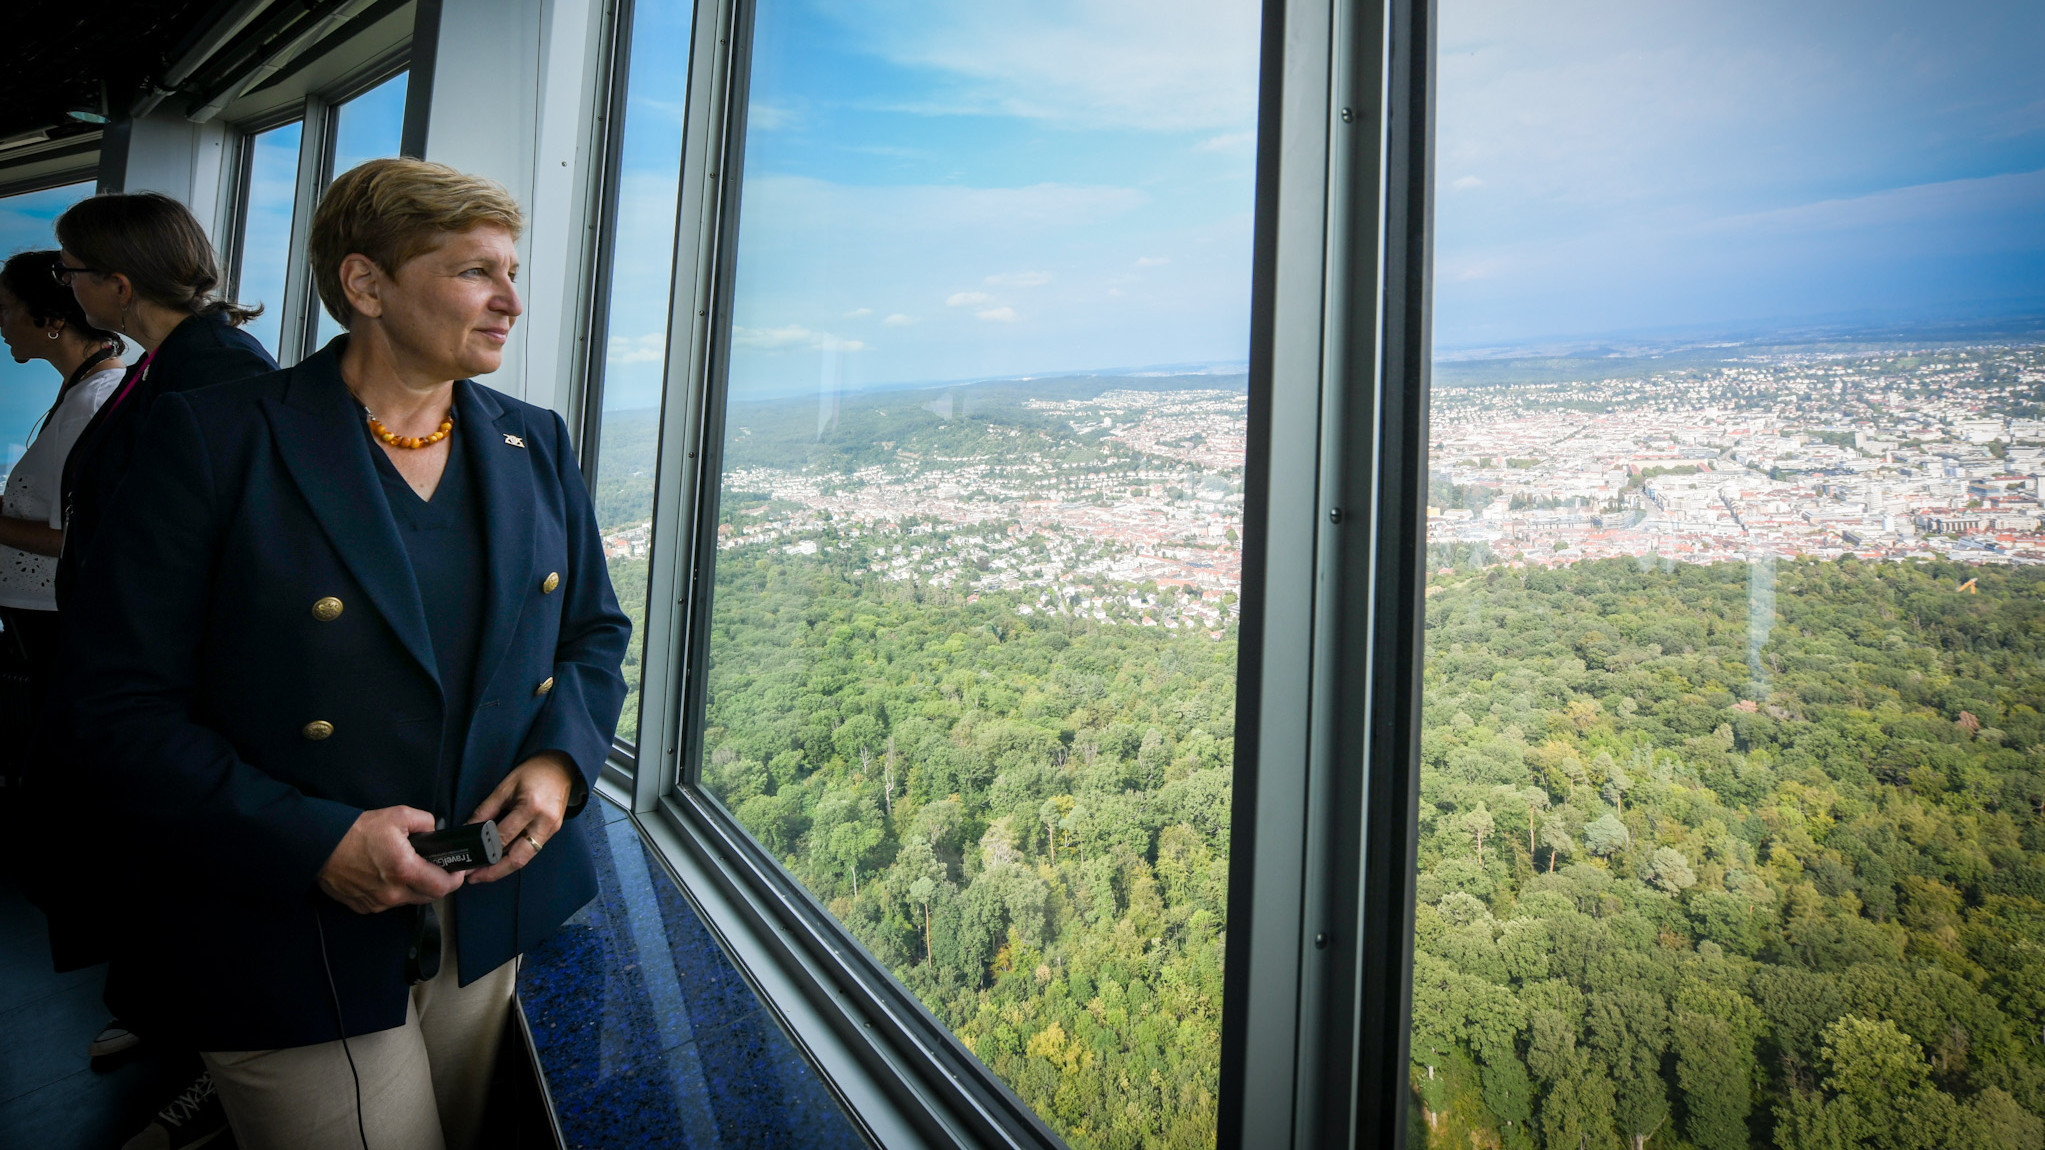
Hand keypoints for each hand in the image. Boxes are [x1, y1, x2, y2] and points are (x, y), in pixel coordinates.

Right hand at [317, 805, 466, 912]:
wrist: (320, 846)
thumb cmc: (357, 831)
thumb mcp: (398, 815)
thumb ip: (426, 822)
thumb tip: (435, 832)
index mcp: (404, 871)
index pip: (442, 887)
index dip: (455, 879)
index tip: (457, 870)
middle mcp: (392, 893)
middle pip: (428, 897)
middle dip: (437, 883)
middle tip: (436, 867)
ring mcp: (377, 903)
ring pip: (409, 900)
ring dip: (415, 888)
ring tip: (410, 868)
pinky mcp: (364, 907)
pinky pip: (389, 903)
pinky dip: (395, 892)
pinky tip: (388, 876)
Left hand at [464, 752, 575, 884]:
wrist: (562, 766)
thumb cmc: (533, 772)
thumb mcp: (505, 787)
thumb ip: (486, 810)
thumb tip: (468, 829)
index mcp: (530, 807)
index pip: (502, 837)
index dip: (483, 851)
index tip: (468, 861)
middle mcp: (544, 822)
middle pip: (517, 858)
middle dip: (494, 872)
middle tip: (474, 878)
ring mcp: (551, 829)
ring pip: (525, 858)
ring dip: (503, 868)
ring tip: (484, 873)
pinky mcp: (553, 832)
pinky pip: (531, 850)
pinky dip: (514, 857)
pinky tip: (500, 860)